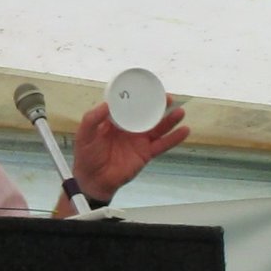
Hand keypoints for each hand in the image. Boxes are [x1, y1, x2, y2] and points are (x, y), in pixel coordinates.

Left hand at [72, 96, 189, 200]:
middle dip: (157, 106)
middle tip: (168, 98)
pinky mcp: (145, 153)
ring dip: (169, 120)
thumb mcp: (85, 134)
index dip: (138, 98)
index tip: (147, 90)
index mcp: (114, 121)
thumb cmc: (87, 156)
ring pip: (157, 127)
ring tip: (179, 111)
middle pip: (146, 114)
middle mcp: (129, 129)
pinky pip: (162, 144)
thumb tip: (106, 105)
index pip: (129, 106)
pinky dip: (174, 138)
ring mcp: (138, 141)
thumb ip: (92, 119)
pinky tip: (184, 130)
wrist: (94, 180)